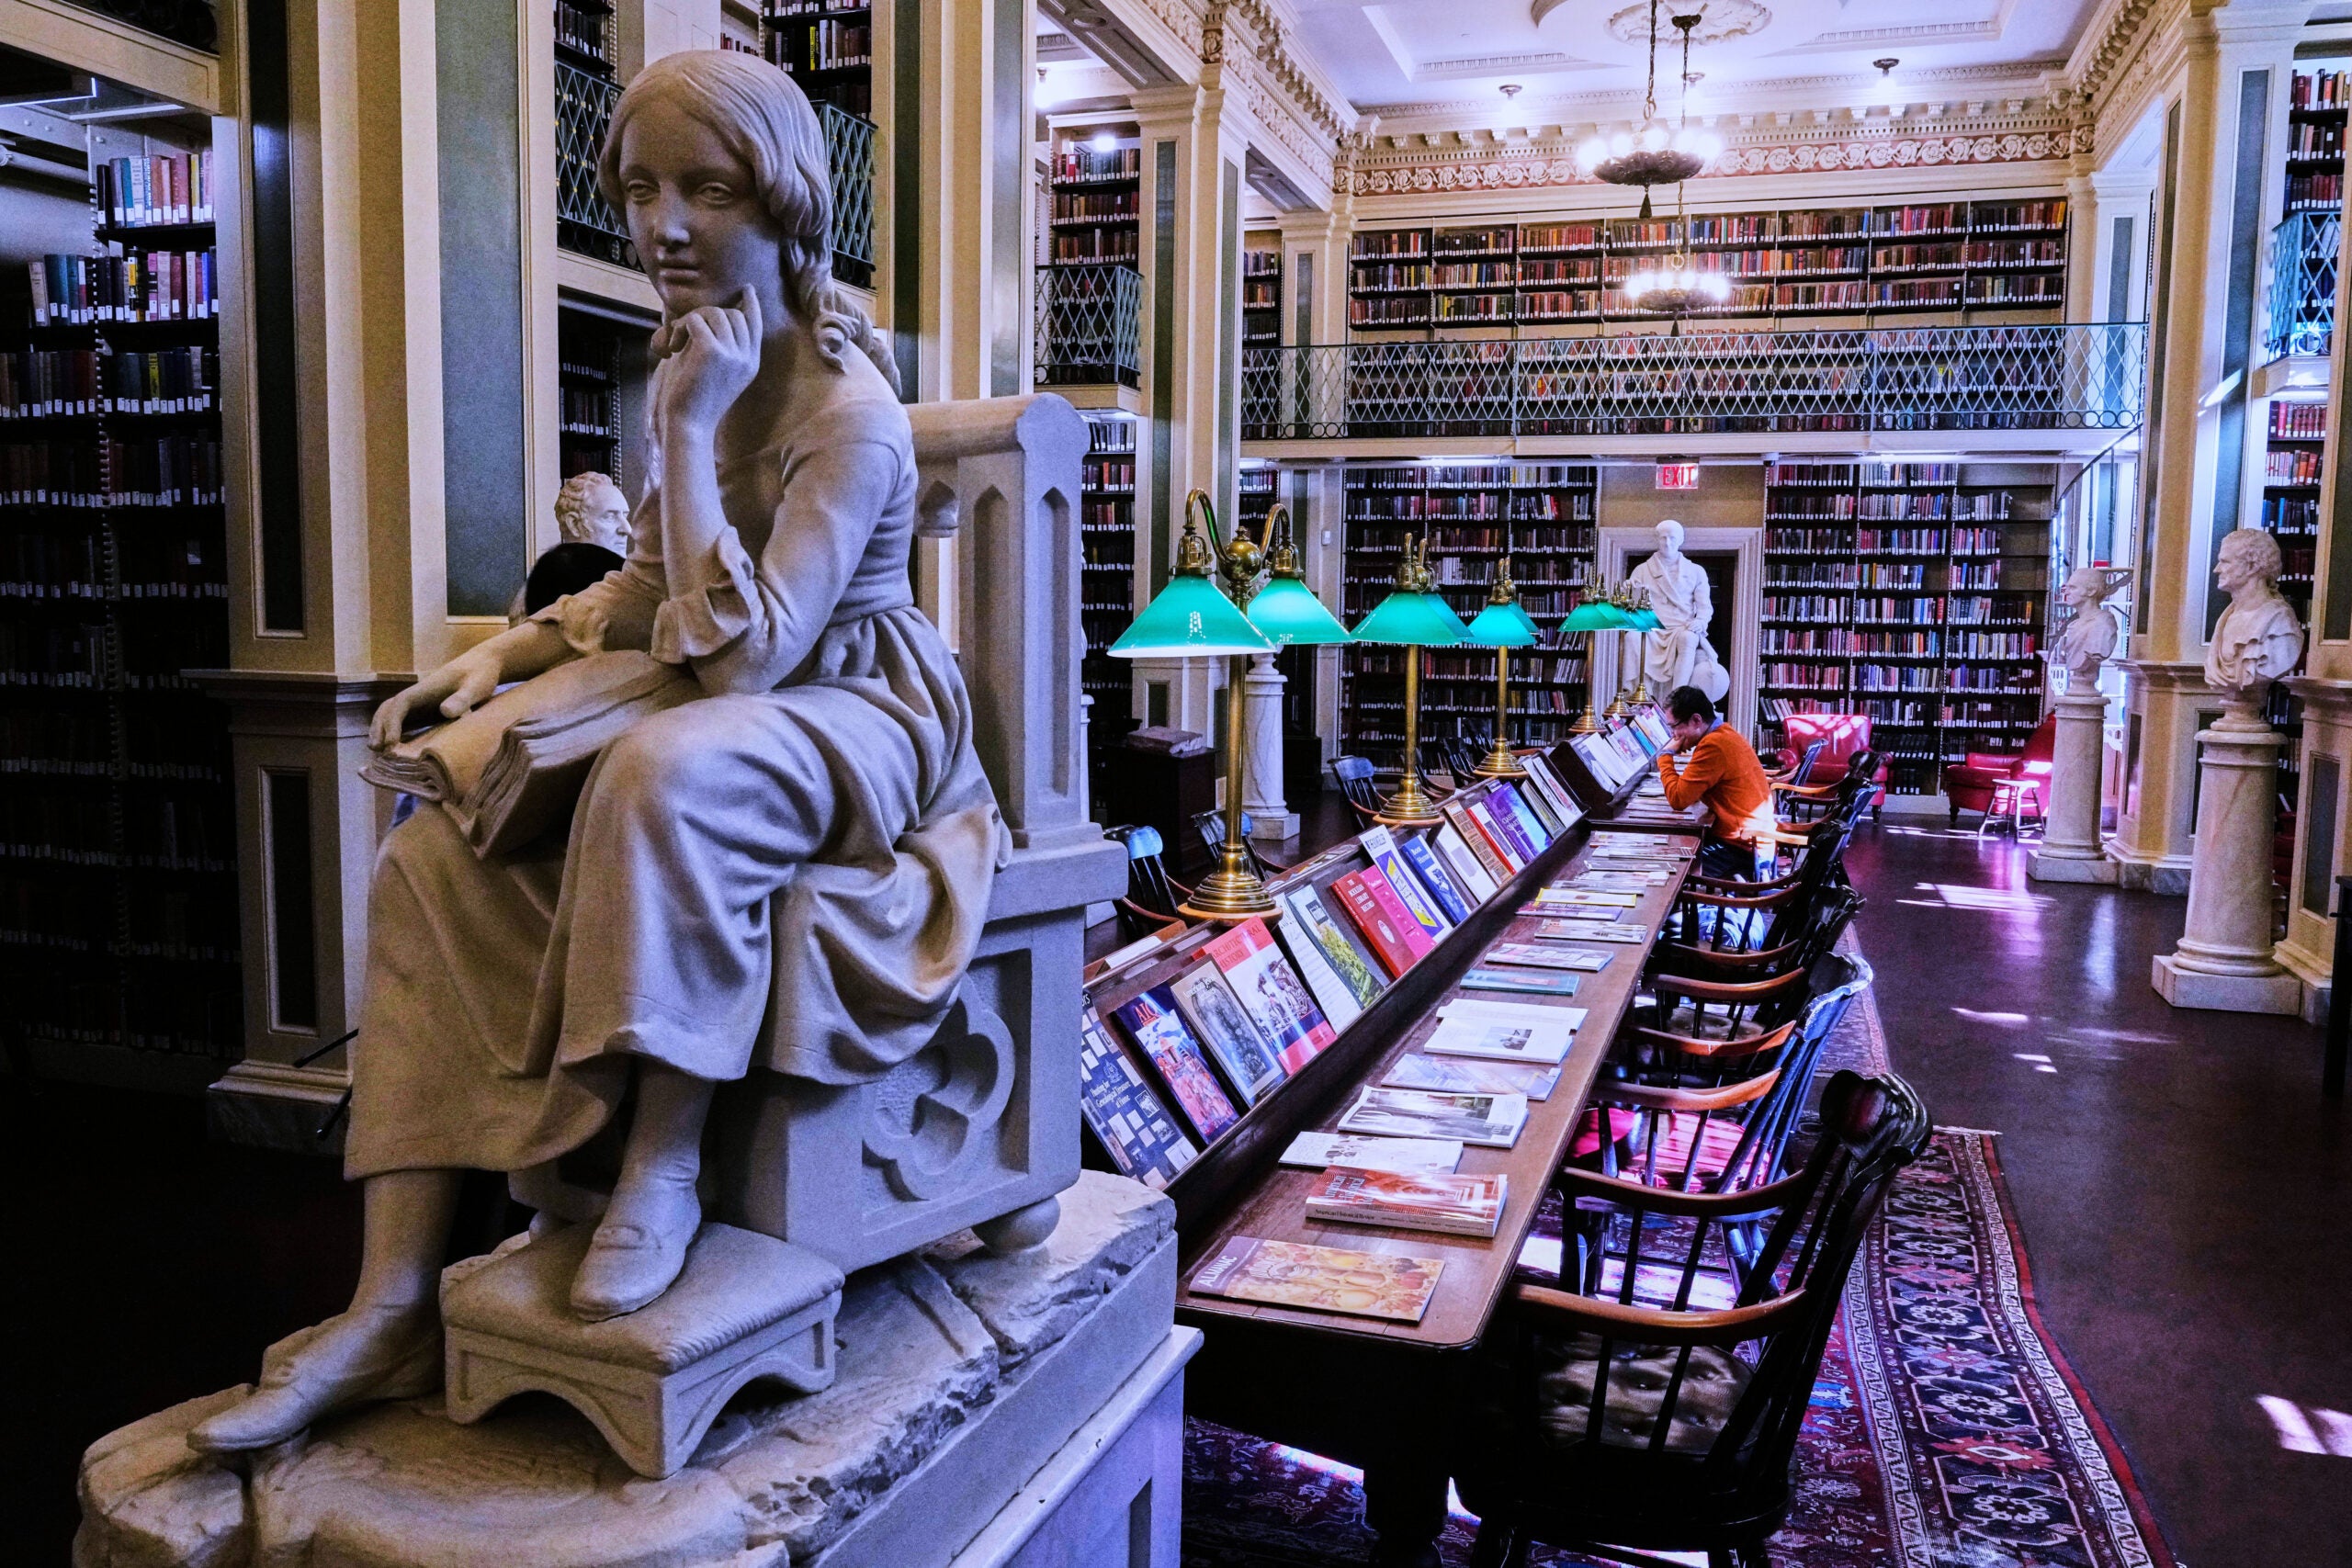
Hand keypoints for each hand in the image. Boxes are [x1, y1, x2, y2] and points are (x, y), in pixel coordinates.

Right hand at [368, 647, 502, 749]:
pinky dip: (396, 731)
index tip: (391, 742)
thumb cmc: (481, 673)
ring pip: (393, 713)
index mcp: (425, 688)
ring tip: (378, 750)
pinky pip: (406, 719)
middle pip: (389, 708)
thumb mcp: (476, 686)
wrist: (485, 663)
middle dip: (379, 727)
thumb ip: (462, 699)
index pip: (400, 704)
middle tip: (375, 749)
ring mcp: (421, 701)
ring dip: (383, 729)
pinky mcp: (427, 708)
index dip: (392, 723)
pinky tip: (397, 748)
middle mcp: (418, 694)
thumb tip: (444, 711)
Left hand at [654, 287, 762, 436]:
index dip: (751, 304)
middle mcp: (746, 357)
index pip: (755, 324)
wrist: (689, 424)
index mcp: (751, 363)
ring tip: (677, 342)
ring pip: (714, 313)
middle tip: (684, 332)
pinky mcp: (712, 351)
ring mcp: (732, 354)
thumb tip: (711, 316)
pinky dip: (679, 329)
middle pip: (732, 314)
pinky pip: (694, 321)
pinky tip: (672, 348)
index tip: (747, 289)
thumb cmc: (695, 399)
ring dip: (690, 321)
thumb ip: (719, 345)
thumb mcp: (715, 370)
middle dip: (706, 315)